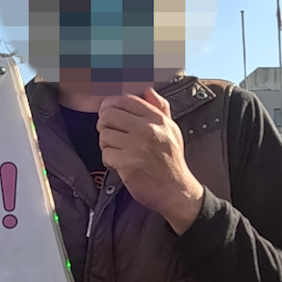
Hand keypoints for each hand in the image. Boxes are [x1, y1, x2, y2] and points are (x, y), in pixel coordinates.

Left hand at [97, 88, 204, 233]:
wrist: (177, 191)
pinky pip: (106, 154)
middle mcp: (148, 129)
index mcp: (157, 119)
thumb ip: (160, 108)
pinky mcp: (129, 164)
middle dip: (104, 124)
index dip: (110, 105)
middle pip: (108, 114)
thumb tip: (147, 90)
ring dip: (106, 145)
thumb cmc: (171, 161)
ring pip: (104, 135)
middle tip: (110, 134)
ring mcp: (138, 146)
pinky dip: (109, 161)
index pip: (124, 100)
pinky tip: (119, 164)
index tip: (108, 114)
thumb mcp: (172, 130)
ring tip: (117, 151)